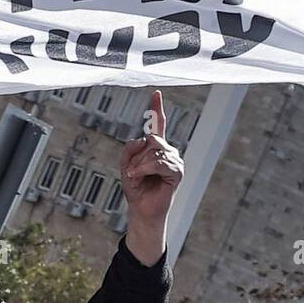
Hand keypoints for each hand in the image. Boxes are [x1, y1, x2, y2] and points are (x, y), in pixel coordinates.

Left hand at [119, 90, 182, 264]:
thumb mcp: (126, 165)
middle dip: (136, 156)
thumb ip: (129, 150)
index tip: (155, 93)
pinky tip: (139, 176)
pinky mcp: (177, 172)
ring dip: (139, 165)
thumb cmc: (136, 188)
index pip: (158, 125)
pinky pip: (158, 162)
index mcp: (155, 147)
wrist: (142, 208)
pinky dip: (145, 168)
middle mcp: (167, 151)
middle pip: (151, 140)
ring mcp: (174, 160)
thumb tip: (142, 140)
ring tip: (136, 177)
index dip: (156, 109)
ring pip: (153, 151)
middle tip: (132, 172)